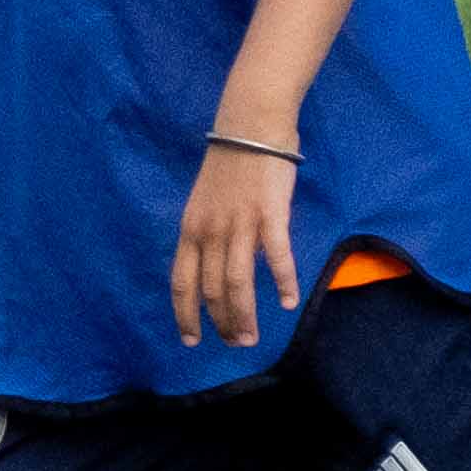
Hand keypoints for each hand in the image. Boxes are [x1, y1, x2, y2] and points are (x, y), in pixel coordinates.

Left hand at [169, 138, 301, 346]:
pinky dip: (283, 281)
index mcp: (190, 230)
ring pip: (238, 282)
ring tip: (252, 337)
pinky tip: (288, 301)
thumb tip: (212, 267)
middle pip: (211, 289)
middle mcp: (210, 232)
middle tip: (235, 343)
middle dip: (221, 322)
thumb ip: (207, 235)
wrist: (250, 127)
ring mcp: (239, 224)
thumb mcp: (204, 204)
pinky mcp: (270, 215)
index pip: (181, 282)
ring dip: (245, 314)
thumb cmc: (230, 166)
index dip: (185, 314)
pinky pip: (276, 257)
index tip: (191, 340)